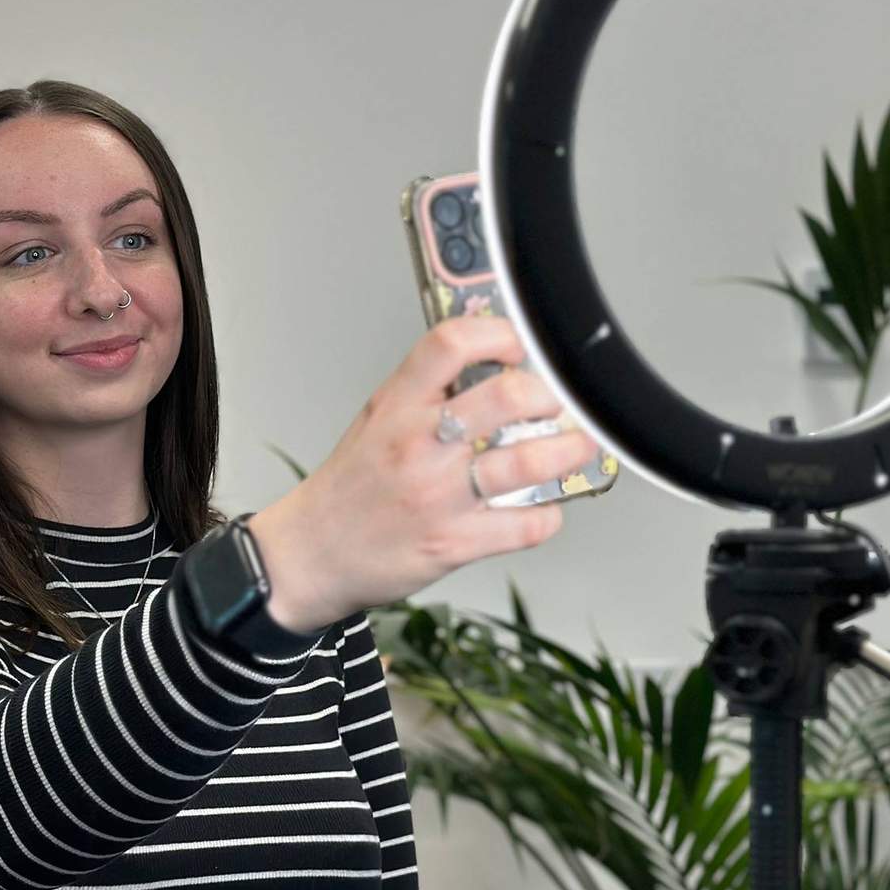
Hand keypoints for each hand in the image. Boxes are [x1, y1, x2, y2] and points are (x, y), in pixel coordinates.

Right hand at [248, 314, 602, 631]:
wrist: (312, 554)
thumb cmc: (348, 488)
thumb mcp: (374, 422)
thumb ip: (424, 394)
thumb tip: (485, 366)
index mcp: (396, 407)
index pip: (451, 345)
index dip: (498, 335)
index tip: (517, 348)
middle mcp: (418, 445)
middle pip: (507, 397)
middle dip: (549, 396)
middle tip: (555, 403)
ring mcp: (438, 495)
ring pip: (528, 461)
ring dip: (569, 451)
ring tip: (576, 446)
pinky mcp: (454, 542)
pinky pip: (524, 525)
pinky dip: (548, 515)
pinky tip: (543, 507)